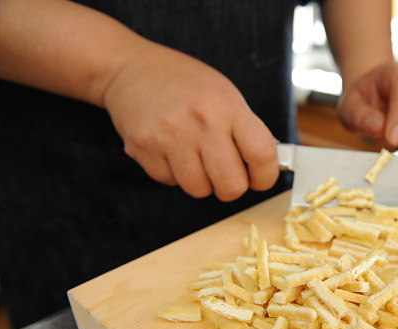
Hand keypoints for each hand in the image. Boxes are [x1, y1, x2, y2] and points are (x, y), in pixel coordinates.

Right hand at [102, 43, 278, 200]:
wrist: (131, 68)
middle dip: (232, 188)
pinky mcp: (143, 148)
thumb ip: (246, 130)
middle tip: (226, 175)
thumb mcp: (226, 96)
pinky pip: (170, 182)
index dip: (266, 176)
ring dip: (201, 182)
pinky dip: (174, 174)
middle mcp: (201, 121)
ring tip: (195, 157)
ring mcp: (169, 136)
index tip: (260, 178)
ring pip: (199, 190)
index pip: (262, 154)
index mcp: (228, 106)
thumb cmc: (186, 84)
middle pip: (231, 185)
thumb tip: (266, 167)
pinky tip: (170, 150)